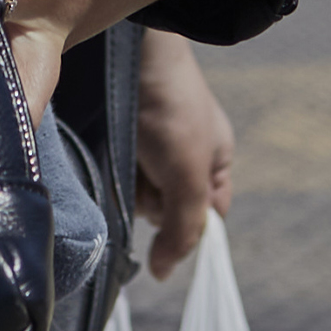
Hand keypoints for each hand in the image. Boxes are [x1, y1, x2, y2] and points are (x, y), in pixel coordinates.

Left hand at [132, 29, 235, 277]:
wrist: (134, 56)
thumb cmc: (173, 111)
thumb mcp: (189, 175)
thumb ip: (184, 228)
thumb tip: (164, 275)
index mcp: (215, 162)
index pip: (207, 218)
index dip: (189, 226)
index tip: (172, 217)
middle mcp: (185, 159)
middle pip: (168, 211)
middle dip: (156, 200)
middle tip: (153, 172)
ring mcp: (152, 150)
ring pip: (139, 196)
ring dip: (133, 185)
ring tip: (133, 152)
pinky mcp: (122, 142)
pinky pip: (118, 175)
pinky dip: (117, 170)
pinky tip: (115, 149)